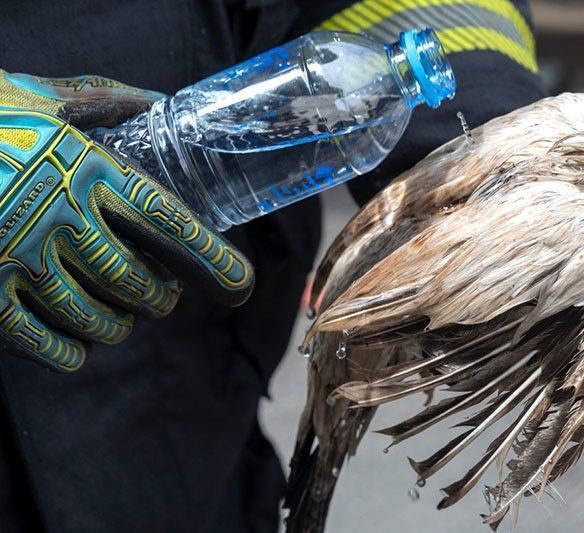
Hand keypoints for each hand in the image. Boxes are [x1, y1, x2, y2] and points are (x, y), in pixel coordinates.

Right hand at [0, 71, 253, 370]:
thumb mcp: (40, 99)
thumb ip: (102, 101)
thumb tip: (158, 102)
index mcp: (85, 168)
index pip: (168, 223)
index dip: (211, 259)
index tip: (241, 283)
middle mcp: (57, 216)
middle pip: (140, 282)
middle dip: (164, 298)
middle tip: (166, 296)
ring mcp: (16, 258)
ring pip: (99, 319)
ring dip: (123, 325)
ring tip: (126, 317)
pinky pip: (46, 344)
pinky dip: (74, 351)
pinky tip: (80, 342)